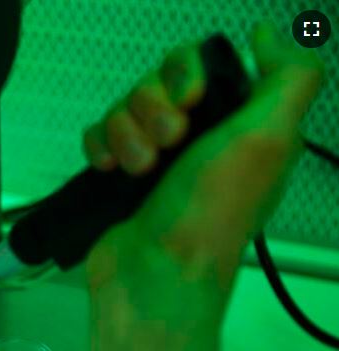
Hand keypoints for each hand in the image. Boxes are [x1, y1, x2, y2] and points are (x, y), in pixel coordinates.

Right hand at [84, 24, 323, 329]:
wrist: (151, 275)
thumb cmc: (209, 212)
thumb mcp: (268, 137)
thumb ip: (288, 76)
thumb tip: (266, 37)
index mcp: (243, 126)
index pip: (206, 64)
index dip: (189, 72)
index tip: (191, 99)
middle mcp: (202, 139)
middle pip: (158, 81)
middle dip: (152, 106)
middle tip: (167, 143)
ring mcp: (157, 159)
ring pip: (125, 108)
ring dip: (126, 133)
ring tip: (138, 170)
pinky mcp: (120, 177)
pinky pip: (99, 136)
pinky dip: (100, 148)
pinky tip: (109, 171)